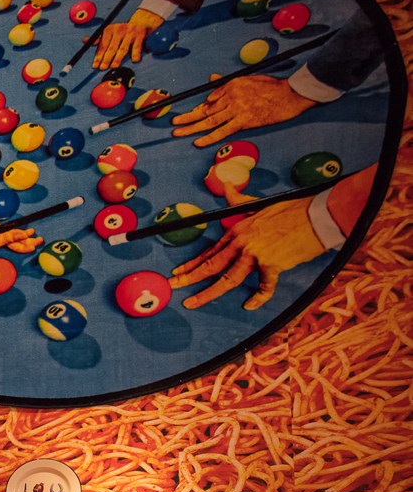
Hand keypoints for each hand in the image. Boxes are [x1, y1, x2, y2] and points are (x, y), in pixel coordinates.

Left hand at [92, 9, 163, 69]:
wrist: (141, 23)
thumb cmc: (121, 32)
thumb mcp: (109, 33)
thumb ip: (98, 39)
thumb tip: (85, 41)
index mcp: (109, 29)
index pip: (102, 45)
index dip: (98, 56)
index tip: (95, 66)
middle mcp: (119, 30)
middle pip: (111, 47)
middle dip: (106, 58)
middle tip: (102, 68)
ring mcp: (130, 32)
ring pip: (123, 48)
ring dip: (118, 58)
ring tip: (113, 66)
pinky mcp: (140, 35)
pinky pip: (137, 47)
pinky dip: (136, 54)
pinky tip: (134, 61)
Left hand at [169, 194, 325, 309]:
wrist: (317, 215)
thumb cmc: (292, 210)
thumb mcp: (260, 204)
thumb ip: (239, 201)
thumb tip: (226, 187)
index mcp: (238, 230)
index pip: (210, 250)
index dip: (192, 263)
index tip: (178, 272)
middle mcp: (243, 242)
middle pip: (211, 265)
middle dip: (189, 278)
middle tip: (173, 286)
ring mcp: (256, 254)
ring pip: (227, 279)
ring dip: (207, 293)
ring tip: (192, 302)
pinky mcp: (272, 264)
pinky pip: (263, 286)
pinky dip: (258, 297)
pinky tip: (249, 304)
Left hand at [172, 74, 316, 146]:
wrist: (290, 95)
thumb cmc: (273, 88)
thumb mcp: (249, 79)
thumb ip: (229, 82)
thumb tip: (212, 78)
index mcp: (231, 85)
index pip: (210, 100)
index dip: (198, 109)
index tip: (189, 115)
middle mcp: (231, 96)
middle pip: (205, 110)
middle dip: (188, 117)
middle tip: (174, 123)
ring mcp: (236, 109)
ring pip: (209, 120)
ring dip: (191, 127)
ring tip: (178, 132)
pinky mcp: (243, 120)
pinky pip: (222, 130)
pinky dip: (209, 137)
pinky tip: (197, 142)